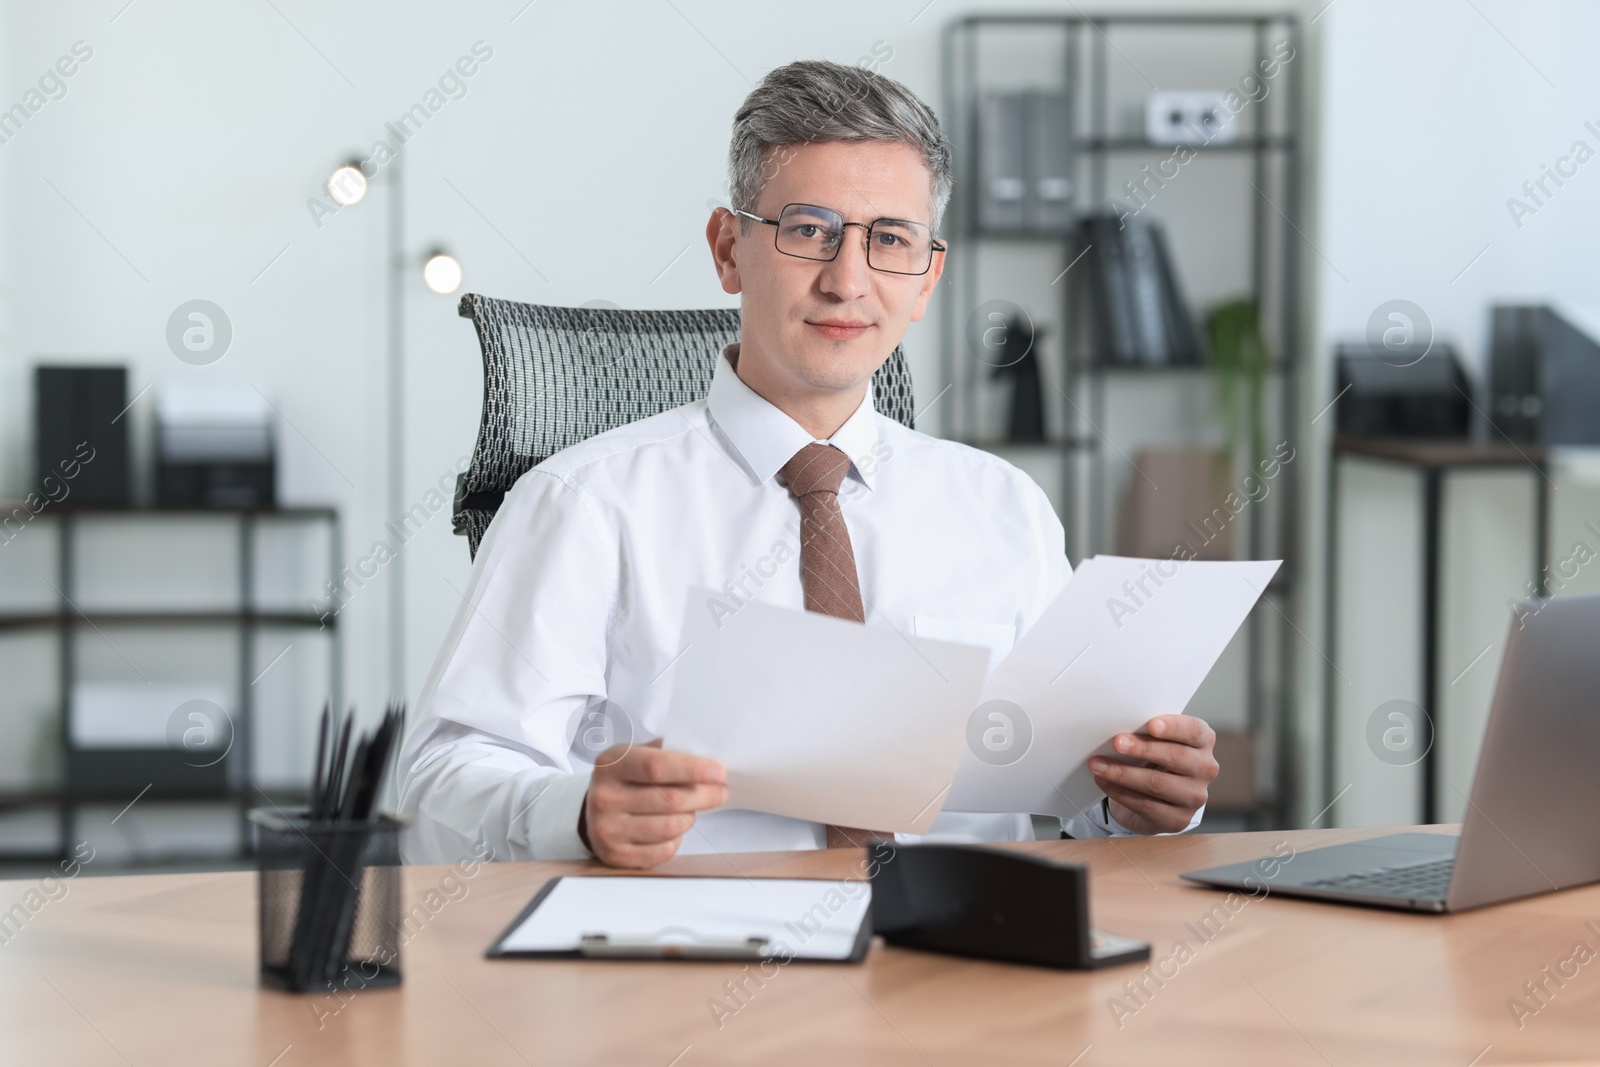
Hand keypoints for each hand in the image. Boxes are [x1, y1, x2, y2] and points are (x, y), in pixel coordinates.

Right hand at [579, 739, 728, 868]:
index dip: (693, 769)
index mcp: (611, 765)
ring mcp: (608, 829)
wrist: (592, 810)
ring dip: (691, 817)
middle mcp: (604, 797)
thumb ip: (667, 753)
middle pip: (671, 799)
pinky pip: (664, 850)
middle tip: (721, 791)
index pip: (658, 767)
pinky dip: (677, 839)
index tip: (719, 772)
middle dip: (705, 795)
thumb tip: (708, 760)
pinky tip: (672, 828)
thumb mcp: (636, 754)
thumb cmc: (626, 778)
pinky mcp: (616, 855)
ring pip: (671, 827)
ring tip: (691, 808)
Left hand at [1088, 714, 1217, 834]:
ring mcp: (1194, 796)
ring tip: (1098, 764)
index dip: (1174, 727)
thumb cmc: (1156, 758)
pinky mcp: (1178, 819)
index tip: (1151, 724)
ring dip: (1123, 773)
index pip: (1194, 731)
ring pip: (1157, 783)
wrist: (1157, 796)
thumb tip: (1121, 728)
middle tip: (1116, 742)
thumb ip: (1148, 732)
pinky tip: (1104, 781)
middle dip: (1142, 749)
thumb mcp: (1157, 741)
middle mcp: (1205, 769)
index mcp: (1203, 742)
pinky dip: (1120, 792)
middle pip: (1176, 757)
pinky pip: (1145, 805)